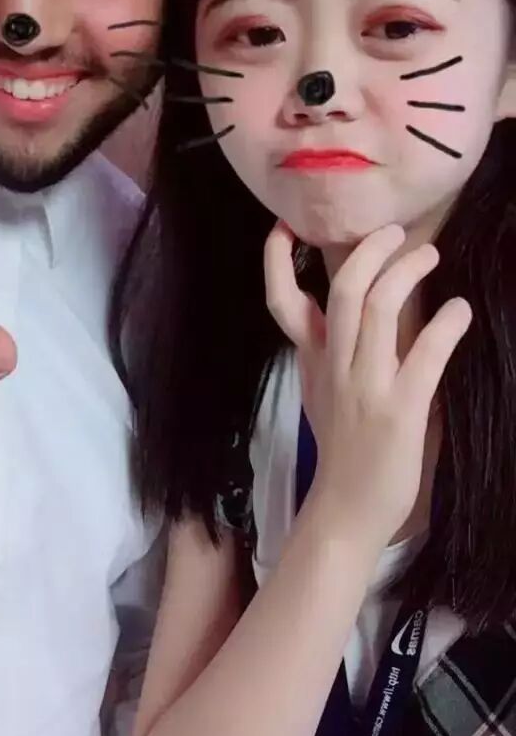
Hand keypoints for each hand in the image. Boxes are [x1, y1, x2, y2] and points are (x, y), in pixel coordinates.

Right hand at [264, 221, 471, 548]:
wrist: (346, 510)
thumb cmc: (342, 446)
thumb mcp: (320, 388)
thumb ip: (327, 345)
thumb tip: (350, 304)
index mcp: (314, 360)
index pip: (281, 302)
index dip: (276, 260)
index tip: (285, 225)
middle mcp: (335, 366)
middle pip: (344, 291)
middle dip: (369, 251)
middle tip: (393, 231)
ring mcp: (366, 387)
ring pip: (380, 310)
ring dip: (408, 273)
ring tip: (430, 255)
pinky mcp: (399, 411)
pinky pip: (424, 357)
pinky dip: (445, 325)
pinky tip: (458, 311)